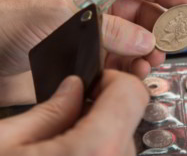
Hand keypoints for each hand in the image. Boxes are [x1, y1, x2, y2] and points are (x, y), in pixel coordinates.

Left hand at [0, 0, 186, 77]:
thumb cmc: (13, 21)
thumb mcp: (59, 14)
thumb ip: (106, 26)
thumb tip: (146, 41)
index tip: (186, 3)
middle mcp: (99, 6)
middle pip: (141, 12)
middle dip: (160, 26)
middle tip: (172, 41)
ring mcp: (97, 33)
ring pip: (135, 39)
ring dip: (149, 50)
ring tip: (153, 62)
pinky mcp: (92, 57)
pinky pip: (121, 61)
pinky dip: (133, 68)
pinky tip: (137, 74)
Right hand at [0, 70, 148, 155]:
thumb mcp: (4, 143)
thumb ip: (51, 110)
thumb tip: (76, 88)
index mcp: (95, 152)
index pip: (131, 94)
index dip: (112, 81)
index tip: (90, 85)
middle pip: (128, 122)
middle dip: (101, 112)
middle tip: (67, 117)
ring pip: (122, 147)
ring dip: (98, 138)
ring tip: (59, 149)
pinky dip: (97, 155)